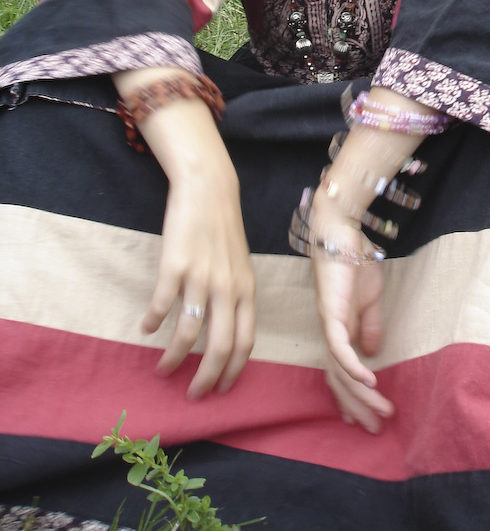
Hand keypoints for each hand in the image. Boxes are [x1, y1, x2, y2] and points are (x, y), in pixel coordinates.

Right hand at [142, 165, 255, 398]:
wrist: (209, 190)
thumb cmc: (224, 230)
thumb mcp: (240, 266)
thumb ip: (236, 298)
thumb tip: (227, 335)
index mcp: (246, 290)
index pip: (245, 342)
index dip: (232, 371)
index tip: (220, 390)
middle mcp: (227, 288)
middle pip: (219, 347)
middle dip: (205, 378)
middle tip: (193, 395)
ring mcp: (201, 277)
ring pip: (188, 333)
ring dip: (173, 358)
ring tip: (163, 370)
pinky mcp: (175, 265)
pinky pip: (162, 304)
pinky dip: (153, 322)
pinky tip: (147, 328)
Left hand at [311, 220, 393, 432]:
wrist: (341, 234)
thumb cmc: (354, 262)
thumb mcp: (370, 300)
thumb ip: (370, 325)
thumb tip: (373, 352)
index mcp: (339, 331)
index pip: (341, 373)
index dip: (351, 396)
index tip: (366, 418)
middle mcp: (330, 333)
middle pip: (339, 380)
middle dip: (357, 405)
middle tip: (375, 427)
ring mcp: (329, 325)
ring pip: (340, 371)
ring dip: (360, 394)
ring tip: (380, 410)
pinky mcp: (332, 314)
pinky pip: (341, 349)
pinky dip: (353, 367)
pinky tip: (370, 381)